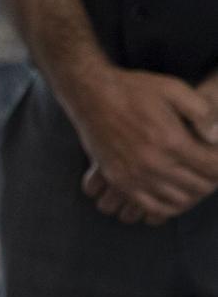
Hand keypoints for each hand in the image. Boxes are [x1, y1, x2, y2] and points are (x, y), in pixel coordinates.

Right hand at [63, 64, 217, 222]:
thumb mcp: (174, 89)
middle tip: (210, 170)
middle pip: (199, 187)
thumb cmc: (135, 90)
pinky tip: (172, 195)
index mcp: (172, 141)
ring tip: (194, 181)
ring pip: (178, 202)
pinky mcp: (119, 181)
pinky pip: (151, 208)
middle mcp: (154, 163)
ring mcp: (134, 176)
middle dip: (212, 181)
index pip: (214, 168)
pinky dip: (168, 207)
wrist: (90, 95)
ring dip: (192, 195)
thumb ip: (202, 112)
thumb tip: (217, 137)